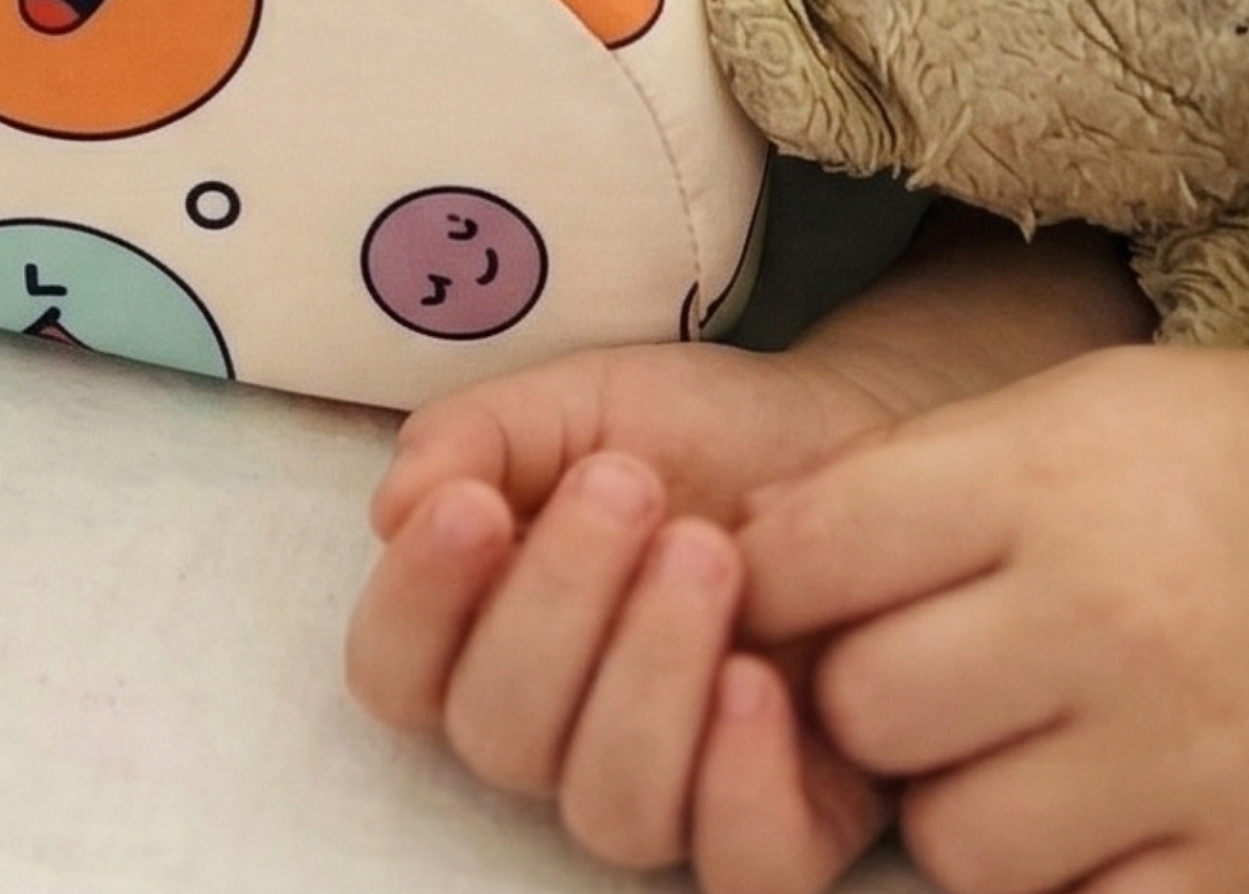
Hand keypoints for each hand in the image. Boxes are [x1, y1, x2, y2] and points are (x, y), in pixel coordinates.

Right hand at [347, 214, 1149, 881]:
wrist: (849, 436)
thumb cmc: (699, 432)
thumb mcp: (581, 401)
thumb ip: (478, 435)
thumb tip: (400, 504)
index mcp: (486, 635)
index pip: (399, 671)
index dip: (418, 603)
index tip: (473, 505)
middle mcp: (560, 735)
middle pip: (500, 736)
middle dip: (556, 602)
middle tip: (627, 489)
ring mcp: (668, 793)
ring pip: (610, 807)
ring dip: (647, 673)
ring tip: (709, 552)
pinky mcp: (784, 826)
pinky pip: (741, 869)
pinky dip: (739, 787)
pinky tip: (755, 681)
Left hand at [737, 285, 1248, 893]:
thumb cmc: (1208, 451)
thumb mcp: (1051, 409)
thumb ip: (901, 480)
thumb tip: (748, 550)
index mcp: (1043, 478)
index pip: (814, 554)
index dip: (769, 581)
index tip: (785, 591)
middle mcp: (1107, 614)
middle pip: (868, 708)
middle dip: (862, 702)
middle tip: (915, 676)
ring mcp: (1185, 749)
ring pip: (956, 843)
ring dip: (956, 808)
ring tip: (1012, 749)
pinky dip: (1063, 881)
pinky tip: (1091, 812)